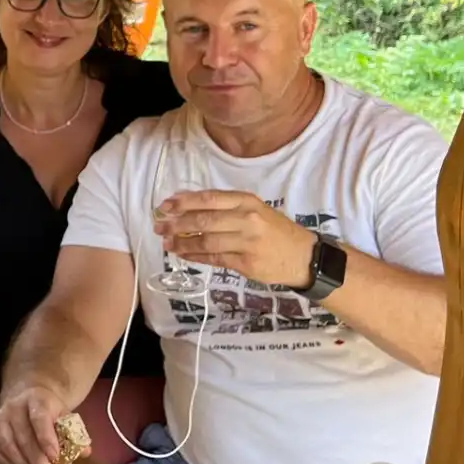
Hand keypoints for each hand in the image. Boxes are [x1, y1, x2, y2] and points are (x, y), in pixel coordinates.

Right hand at [0, 382, 68, 463]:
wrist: (27, 394)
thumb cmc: (50, 410)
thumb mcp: (65, 414)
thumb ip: (75, 433)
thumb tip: (84, 452)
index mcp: (36, 399)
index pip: (39, 418)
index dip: (46, 438)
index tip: (55, 457)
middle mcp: (14, 407)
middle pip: (23, 437)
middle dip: (38, 462)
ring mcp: (0, 418)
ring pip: (8, 447)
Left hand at [155, 190, 312, 289]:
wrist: (304, 256)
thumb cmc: (275, 231)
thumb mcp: (255, 210)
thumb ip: (226, 207)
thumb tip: (187, 204)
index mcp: (248, 201)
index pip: (209, 199)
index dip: (184, 202)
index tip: (165, 206)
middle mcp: (247, 219)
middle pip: (204, 220)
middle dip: (177, 224)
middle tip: (159, 226)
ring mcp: (247, 243)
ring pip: (206, 242)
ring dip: (182, 243)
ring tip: (167, 243)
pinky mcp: (246, 264)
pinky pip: (215, 259)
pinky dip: (196, 256)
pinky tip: (184, 254)